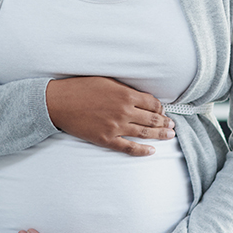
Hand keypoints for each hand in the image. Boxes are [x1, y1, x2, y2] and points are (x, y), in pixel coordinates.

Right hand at [45, 76, 174, 155]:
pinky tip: (152, 151)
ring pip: (144, 133)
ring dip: (160, 135)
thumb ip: (126, 90)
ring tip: (170, 136)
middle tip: (173, 126)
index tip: (164, 111)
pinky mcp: (106, 139)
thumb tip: (141, 98)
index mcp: (126, 95)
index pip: (152, 103)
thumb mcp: (107, 81)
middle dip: (165, 123)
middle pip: (152, 119)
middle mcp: (124, 111)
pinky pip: (128, 147)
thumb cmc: (81, 88)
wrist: (59, 102)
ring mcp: (116, 126)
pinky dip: (142, 150)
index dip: (161, 108)